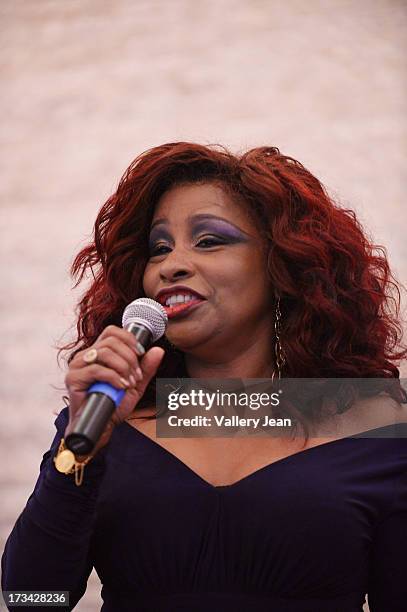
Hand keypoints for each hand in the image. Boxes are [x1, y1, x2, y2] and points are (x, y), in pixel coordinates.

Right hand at [64, 325, 164, 456]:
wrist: (101, 427)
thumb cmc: (113, 406)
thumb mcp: (135, 385)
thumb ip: (146, 368)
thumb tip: (158, 350)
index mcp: (98, 353)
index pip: (112, 332)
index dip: (129, 339)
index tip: (140, 354)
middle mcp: (86, 356)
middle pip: (110, 341)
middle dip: (129, 357)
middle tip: (136, 376)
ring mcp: (78, 366)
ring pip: (104, 352)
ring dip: (123, 367)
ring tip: (130, 383)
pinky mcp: (73, 379)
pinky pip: (96, 369)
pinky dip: (113, 377)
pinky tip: (121, 386)